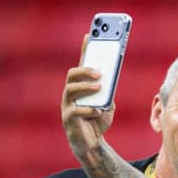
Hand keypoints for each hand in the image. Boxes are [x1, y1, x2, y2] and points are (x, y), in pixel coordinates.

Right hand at [62, 42, 113, 156]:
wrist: (92, 142)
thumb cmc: (98, 119)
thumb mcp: (108, 104)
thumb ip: (108, 92)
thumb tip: (110, 81)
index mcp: (81, 86)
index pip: (81, 64)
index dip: (85, 49)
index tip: (90, 35)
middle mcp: (71, 93)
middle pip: (72, 74)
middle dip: (85, 70)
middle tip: (100, 72)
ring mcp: (67, 105)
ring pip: (70, 89)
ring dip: (85, 87)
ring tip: (99, 87)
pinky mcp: (68, 119)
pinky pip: (75, 111)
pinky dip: (89, 110)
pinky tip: (98, 111)